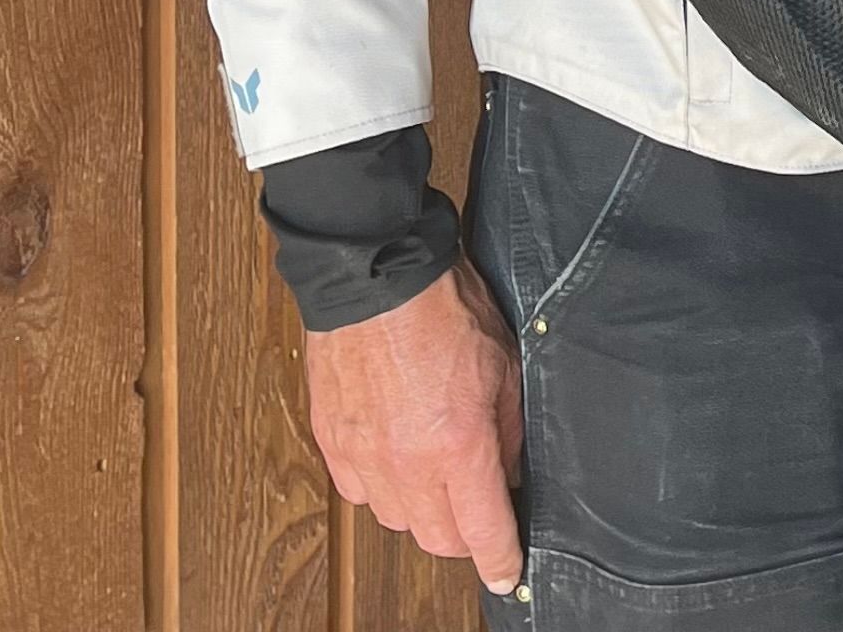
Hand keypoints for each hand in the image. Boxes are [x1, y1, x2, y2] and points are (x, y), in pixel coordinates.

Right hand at [303, 255, 526, 592]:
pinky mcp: (333, 441)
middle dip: (463, 531)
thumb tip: (510, 471)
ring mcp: (364, 455)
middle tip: (476, 500)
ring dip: (420, 507)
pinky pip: (359, 491)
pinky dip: (380, 483)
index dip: (501, 559)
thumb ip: (509, 429)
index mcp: (458, 444)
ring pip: (396, 520)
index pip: (482, 531)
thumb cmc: (442, 304)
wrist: (376, 270)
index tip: (508, 572)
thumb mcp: (504, 363)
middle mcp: (407, 462)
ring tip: (434, 468)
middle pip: (438, 539)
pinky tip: (395, 452)